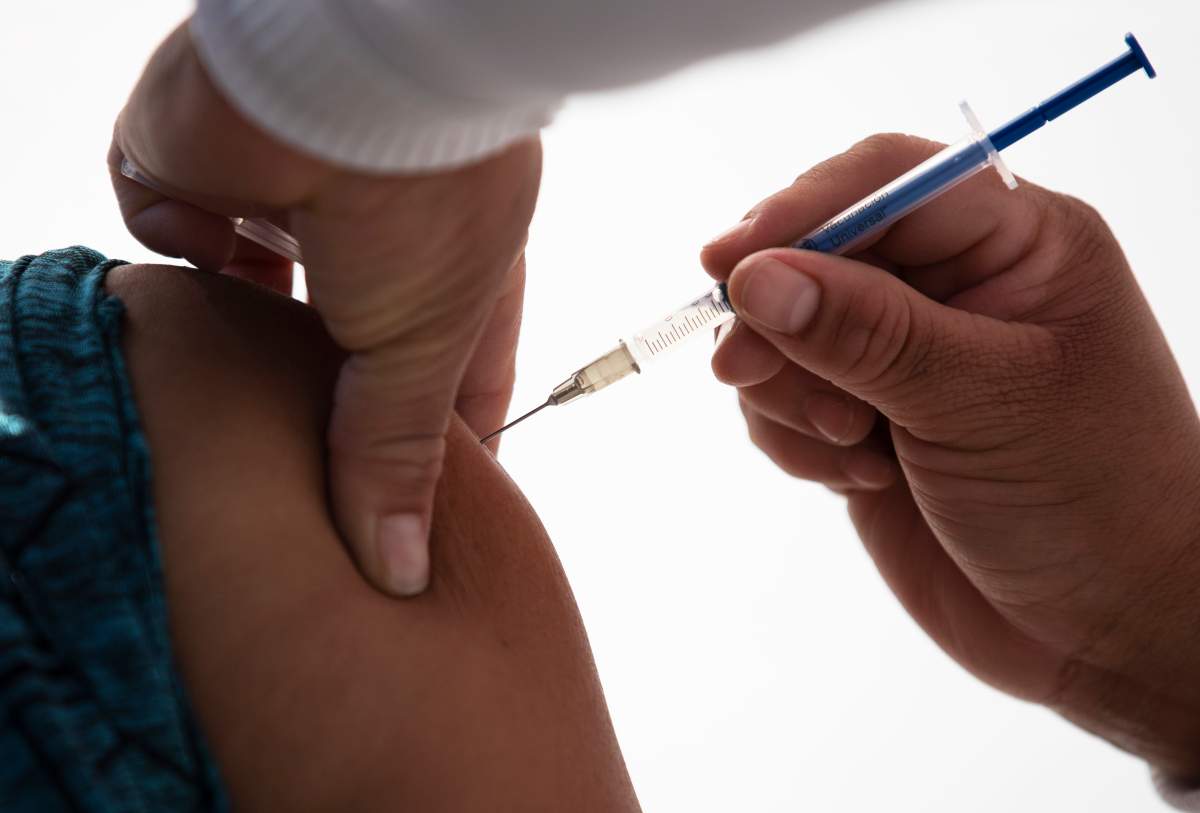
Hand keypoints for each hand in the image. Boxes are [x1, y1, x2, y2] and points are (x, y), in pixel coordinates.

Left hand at [110, 24, 539, 595]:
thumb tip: (400, 572)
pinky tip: (208, 272)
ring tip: (237, 406)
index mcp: (453, 271)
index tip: (414, 525)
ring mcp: (283, 201)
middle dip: (324, 416)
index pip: (451, 385)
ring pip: (247, 305)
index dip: (437, 454)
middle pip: (341, 353)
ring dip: (243, 345)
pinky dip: (186, 257)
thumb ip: (398, 454)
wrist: (343, 78)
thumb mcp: (425, 344)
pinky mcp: (199, 172)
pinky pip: (175, 236)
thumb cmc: (429, 196)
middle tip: (310, 501)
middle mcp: (370, 236)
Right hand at [703, 133, 1199, 776]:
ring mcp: (901, 356)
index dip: (801, 210)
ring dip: (791, 391)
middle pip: (817, 252)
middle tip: (746, 370)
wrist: (1103, 629)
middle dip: (780, 316)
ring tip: (852, 445)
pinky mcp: (862, 418)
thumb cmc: (1089, 500)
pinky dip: (793, 437)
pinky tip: (856, 475)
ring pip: (784, 331)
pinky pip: (782, 399)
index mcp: (1015, 243)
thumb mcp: (982, 402)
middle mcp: (952, 287)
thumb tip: (754, 278)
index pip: (887, 182)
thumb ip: (865, 334)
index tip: (728, 263)